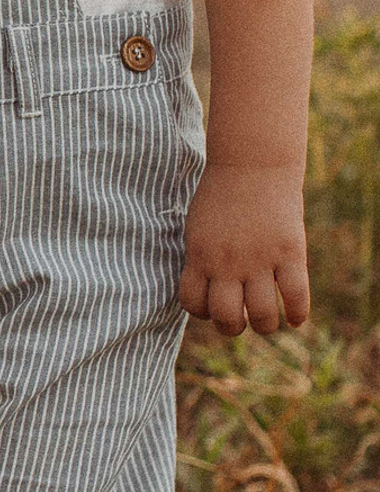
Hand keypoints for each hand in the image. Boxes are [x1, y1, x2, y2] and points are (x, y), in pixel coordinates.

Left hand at [180, 163, 309, 334]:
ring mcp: (260, 260)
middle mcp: (227, 264)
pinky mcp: (290, 253)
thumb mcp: (197, 226)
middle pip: (227, 319)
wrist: (252, 163)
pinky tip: (295, 318)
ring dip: (265, 326)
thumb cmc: (221, 193)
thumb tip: (205, 287)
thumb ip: (200, 256)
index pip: (194, 305)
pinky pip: (295, 297)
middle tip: (241, 320)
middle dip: (233, 327)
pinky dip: (297, 314)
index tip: (213, 306)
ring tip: (269, 321)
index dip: (203, 312)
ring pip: (262, 315)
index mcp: (200, 256)